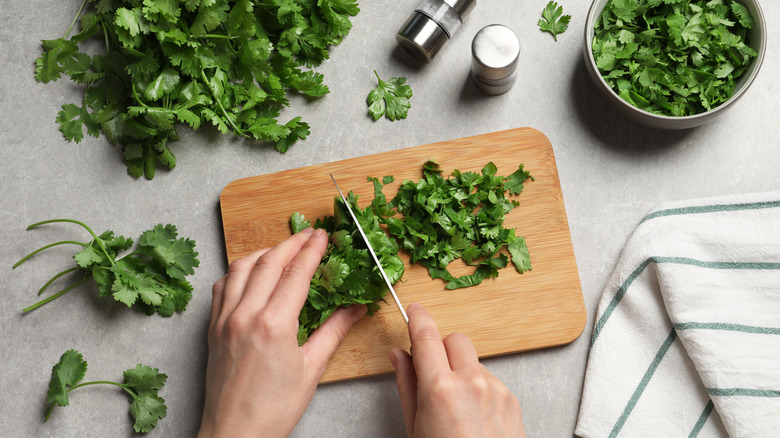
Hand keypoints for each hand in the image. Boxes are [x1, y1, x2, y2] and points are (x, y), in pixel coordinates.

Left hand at [198, 228, 366, 437]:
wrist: (234, 434)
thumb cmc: (274, 409)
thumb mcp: (312, 369)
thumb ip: (334, 331)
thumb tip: (355, 309)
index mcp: (274, 324)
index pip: (296, 273)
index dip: (312, 250)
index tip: (323, 236)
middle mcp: (245, 315)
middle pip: (268, 262)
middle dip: (291, 243)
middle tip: (308, 234)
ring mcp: (224, 319)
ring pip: (241, 268)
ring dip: (263, 252)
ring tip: (282, 248)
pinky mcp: (212, 328)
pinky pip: (222, 286)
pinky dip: (238, 271)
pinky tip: (250, 272)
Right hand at [390, 303, 525, 437]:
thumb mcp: (414, 428)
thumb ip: (406, 385)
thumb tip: (398, 355)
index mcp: (440, 388)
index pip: (426, 336)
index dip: (418, 318)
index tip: (413, 309)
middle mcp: (471, 381)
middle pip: (454, 339)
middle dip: (441, 347)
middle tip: (431, 370)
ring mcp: (495, 388)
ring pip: (473, 360)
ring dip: (460, 370)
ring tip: (453, 406)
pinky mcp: (511, 398)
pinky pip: (489, 379)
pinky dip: (478, 387)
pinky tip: (472, 415)